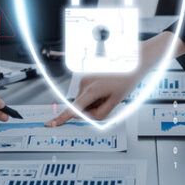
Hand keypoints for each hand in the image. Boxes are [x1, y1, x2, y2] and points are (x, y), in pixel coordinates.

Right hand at [46, 31, 184, 126]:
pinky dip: (96, 91)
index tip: (51, 124)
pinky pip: (87, 89)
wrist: (133, 61)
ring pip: (85, 97)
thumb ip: (100, 113)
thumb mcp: (116, 102)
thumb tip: (88, 116)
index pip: (74, 109)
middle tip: (108, 101)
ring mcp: (85, 76)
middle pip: (81, 105)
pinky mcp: (87, 74)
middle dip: (92, 108)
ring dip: (95, 99)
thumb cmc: (127, 78)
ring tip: (109, 90)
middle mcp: (85, 82)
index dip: (61, 118)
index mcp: (92, 89)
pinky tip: (106, 85)